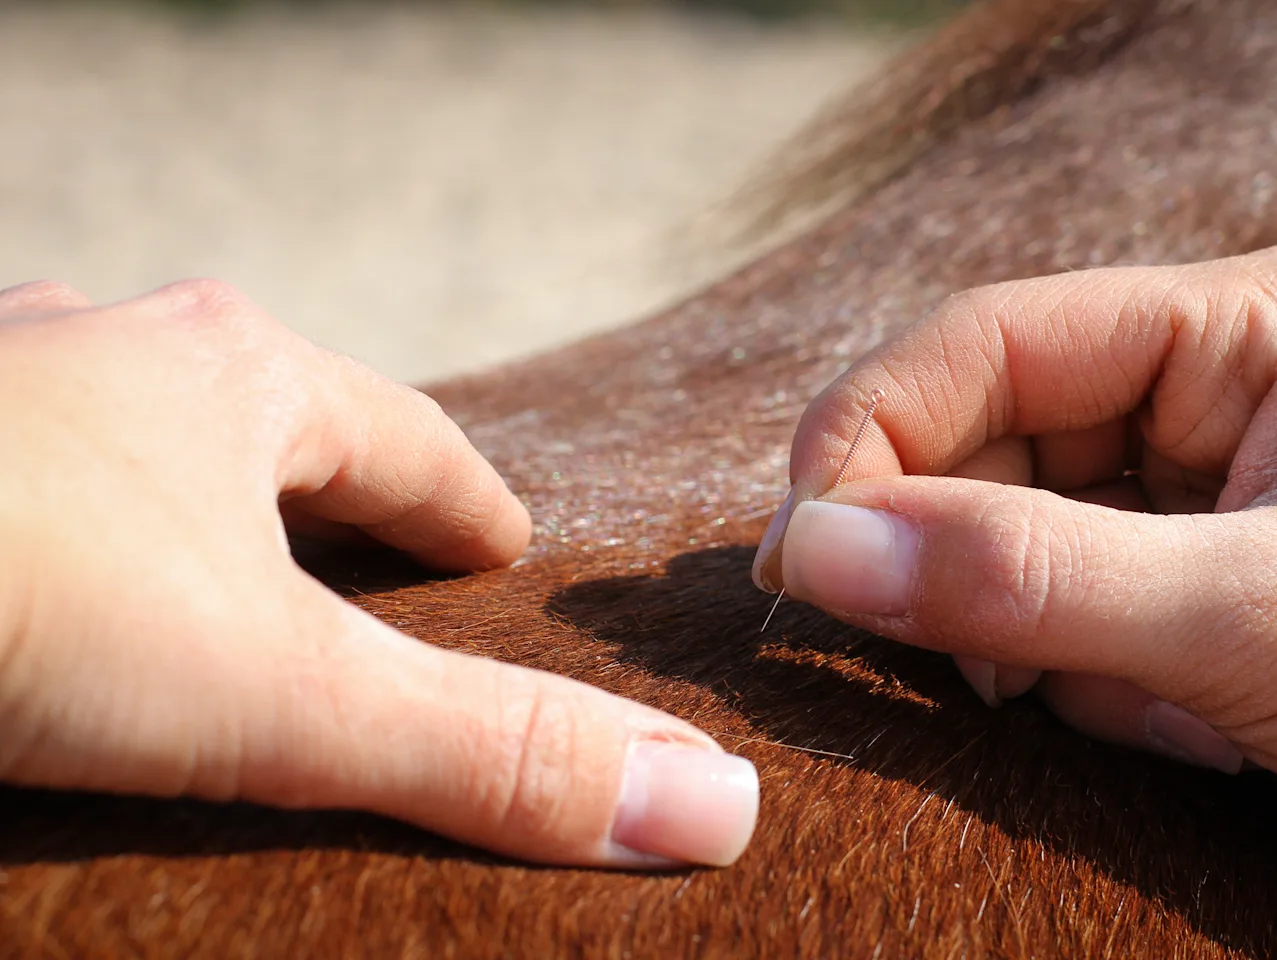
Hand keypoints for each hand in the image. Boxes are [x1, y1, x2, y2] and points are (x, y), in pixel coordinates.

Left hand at [0, 280, 756, 868]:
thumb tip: (712, 806)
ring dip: (179, 516)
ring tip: (206, 604)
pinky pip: (18, 501)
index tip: (505, 555)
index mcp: (232, 372)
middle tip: (376, 593)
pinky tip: (36, 615)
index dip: (467, 504)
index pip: (407, 440)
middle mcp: (108, 356)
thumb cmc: (13, 588)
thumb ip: (486, 754)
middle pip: (267, 432)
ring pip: (127, 453)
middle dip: (327, 508)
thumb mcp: (280, 696)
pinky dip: (57, 552)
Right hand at [752, 243, 1276, 956]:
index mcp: (1249, 328)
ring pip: (1004, 540)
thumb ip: (1030, 576)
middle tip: (912, 647)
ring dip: (1020, 635)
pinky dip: (1070, 688)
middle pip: (983, 440)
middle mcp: (1210, 397)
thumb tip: (819, 548)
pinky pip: (1051, 623)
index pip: (995, 341)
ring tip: (1126, 710)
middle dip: (944, 547)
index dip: (877, 431)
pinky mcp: (1185, 606)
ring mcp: (1193, 505)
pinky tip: (1178, 739)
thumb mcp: (1259, 615)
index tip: (805, 548)